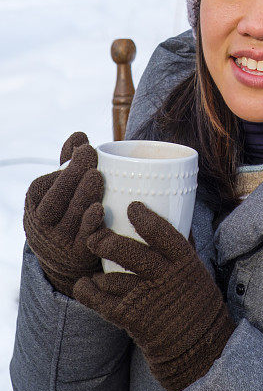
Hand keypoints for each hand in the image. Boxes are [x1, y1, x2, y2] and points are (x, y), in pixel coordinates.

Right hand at [23, 132, 104, 297]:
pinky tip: (99, 209)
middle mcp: (43, 222)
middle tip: (90, 156)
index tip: (86, 148)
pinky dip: (91, 225)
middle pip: (55, 201)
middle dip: (72, 177)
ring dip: (83, 196)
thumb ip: (69, 162)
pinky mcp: (78, 255)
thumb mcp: (62, 186)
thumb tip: (79, 135)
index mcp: (35, 201)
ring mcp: (60, 241)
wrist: (64, 254)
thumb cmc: (66, 208)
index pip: (46, 185)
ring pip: (70, 218)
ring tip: (96, 176)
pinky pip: (84, 239)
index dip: (67, 167)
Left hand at [73, 201, 235, 390]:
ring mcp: (147, 300)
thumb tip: (170, 214)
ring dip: (98, 272)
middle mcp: (165, 278)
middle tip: (94, 236)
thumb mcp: (195, 270)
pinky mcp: (133, 319)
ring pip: (114, 279)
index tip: (132, 207)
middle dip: (108, 242)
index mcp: (184, 262)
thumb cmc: (195, 300)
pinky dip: (88, 292)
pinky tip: (83, 285)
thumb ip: (181, 246)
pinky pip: (103, 303)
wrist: (198, 346)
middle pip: (131, 254)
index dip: (145, 218)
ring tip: (90, 261)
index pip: (163, 234)